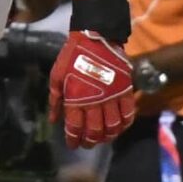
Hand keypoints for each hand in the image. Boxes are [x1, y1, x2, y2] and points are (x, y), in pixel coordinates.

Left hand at [50, 31, 138, 148]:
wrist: (95, 37)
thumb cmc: (72, 56)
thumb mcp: (57, 75)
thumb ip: (55, 99)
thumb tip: (54, 120)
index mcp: (76, 99)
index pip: (75, 127)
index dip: (74, 139)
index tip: (72, 144)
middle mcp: (95, 102)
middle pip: (95, 131)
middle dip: (90, 141)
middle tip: (87, 143)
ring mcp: (112, 97)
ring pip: (113, 126)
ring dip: (108, 136)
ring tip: (103, 138)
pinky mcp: (125, 90)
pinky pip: (128, 113)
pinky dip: (125, 124)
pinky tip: (120, 128)